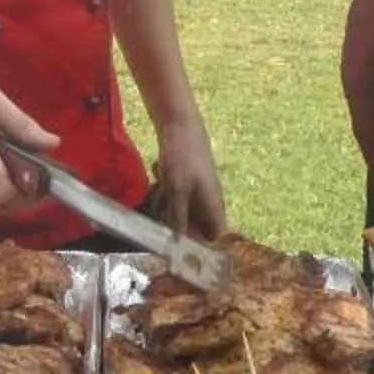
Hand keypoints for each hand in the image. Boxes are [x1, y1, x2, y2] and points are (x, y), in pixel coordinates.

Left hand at [147, 116, 227, 239]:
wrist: (179, 124)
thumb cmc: (182, 158)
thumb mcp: (177, 192)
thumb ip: (178, 220)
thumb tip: (177, 249)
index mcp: (214, 206)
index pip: (214, 237)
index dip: (198, 246)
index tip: (176, 247)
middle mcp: (209, 201)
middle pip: (194, 227)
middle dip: (175, 224)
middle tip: (161, 213)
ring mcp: (198, 191)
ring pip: (180, 212)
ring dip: (166, 207)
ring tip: (159, 191)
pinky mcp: (186, 182)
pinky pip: (174, 198)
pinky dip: (165, 193)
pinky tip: (159, 178)